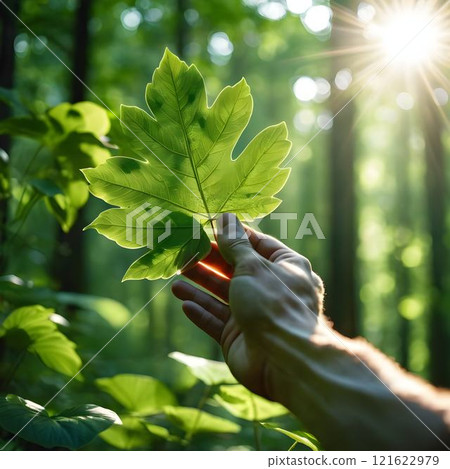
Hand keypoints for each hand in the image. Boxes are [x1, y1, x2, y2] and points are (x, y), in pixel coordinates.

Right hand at [172, 213, 323, 398]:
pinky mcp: (239, 337)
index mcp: (285, 268)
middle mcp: (271, 290)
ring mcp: (254, 315)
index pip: (256, 245)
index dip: (232, 236)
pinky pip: (216, 321)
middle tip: (184, 251)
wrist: (284, 361)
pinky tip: (184, 302)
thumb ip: (236, 244)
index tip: (207, 226)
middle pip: (235, 270)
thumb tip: (226, 217)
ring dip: (200, 285)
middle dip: (210, 261)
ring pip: (222, 296)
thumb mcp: (253, 266)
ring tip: (176, 274)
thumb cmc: (274, 304)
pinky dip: (201, 312)